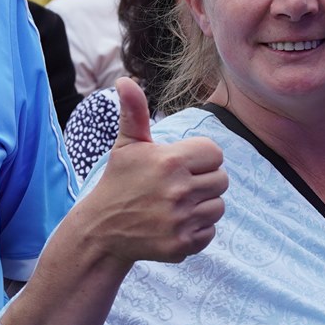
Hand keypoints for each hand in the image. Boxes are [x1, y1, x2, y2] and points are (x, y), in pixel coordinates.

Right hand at [76, 78, 226, 267]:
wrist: (102, 230)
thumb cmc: (119, 182)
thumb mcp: (127, 145)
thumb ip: (134, 111)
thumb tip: (125, 80)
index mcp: (170, 161)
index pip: (215, 153)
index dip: (201, 158)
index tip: (181, 165)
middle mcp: (178, 190)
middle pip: (222, 180)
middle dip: (204, 181)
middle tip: (179, 186)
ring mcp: (181, 219)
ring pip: (219, 206)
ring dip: (202, 206)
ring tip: (177, 205)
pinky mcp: (182, 244)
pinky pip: (210, 231)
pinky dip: (197, 229)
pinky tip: (175, 224)